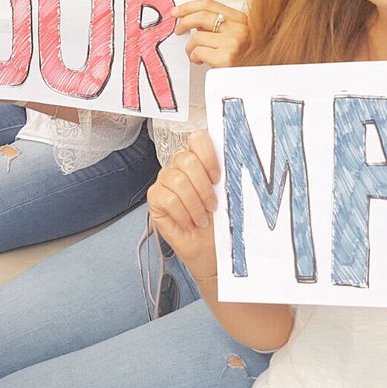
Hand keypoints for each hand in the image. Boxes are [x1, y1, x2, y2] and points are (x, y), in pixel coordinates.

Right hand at [148, 129, 220, 268]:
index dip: (207, 155)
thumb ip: (225, 175)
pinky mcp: (155, 197)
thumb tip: (231, 161)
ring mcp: (165, 181)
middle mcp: (180, 166)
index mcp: (199, 160)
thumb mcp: (226, 195)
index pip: (197, 139)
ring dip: (194, 203)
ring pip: (177, 179)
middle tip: (212, 205)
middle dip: (202, 186)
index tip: (217, 177)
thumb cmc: (218, 221)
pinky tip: (189, 222)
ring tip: (202, 218)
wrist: (209, 248)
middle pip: (186, 159)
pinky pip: (167, 198)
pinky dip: (182, 213)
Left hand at [173, 0, 248, 67]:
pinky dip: (193, 57)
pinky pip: (198, 52)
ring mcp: (232, 43)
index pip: (209, 4)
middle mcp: (238, 29)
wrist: (254, 77)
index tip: (177, 11)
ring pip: (196, 37)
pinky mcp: (226, 59)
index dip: (189, 6)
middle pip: (201, 16)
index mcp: (240, 19)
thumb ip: (217, 24)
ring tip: (195, 53)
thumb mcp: (235, 33)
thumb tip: (191, 19)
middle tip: (179, 30)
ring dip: (190, 47)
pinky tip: (200, 60)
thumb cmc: (241, 56)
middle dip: (184, 22)